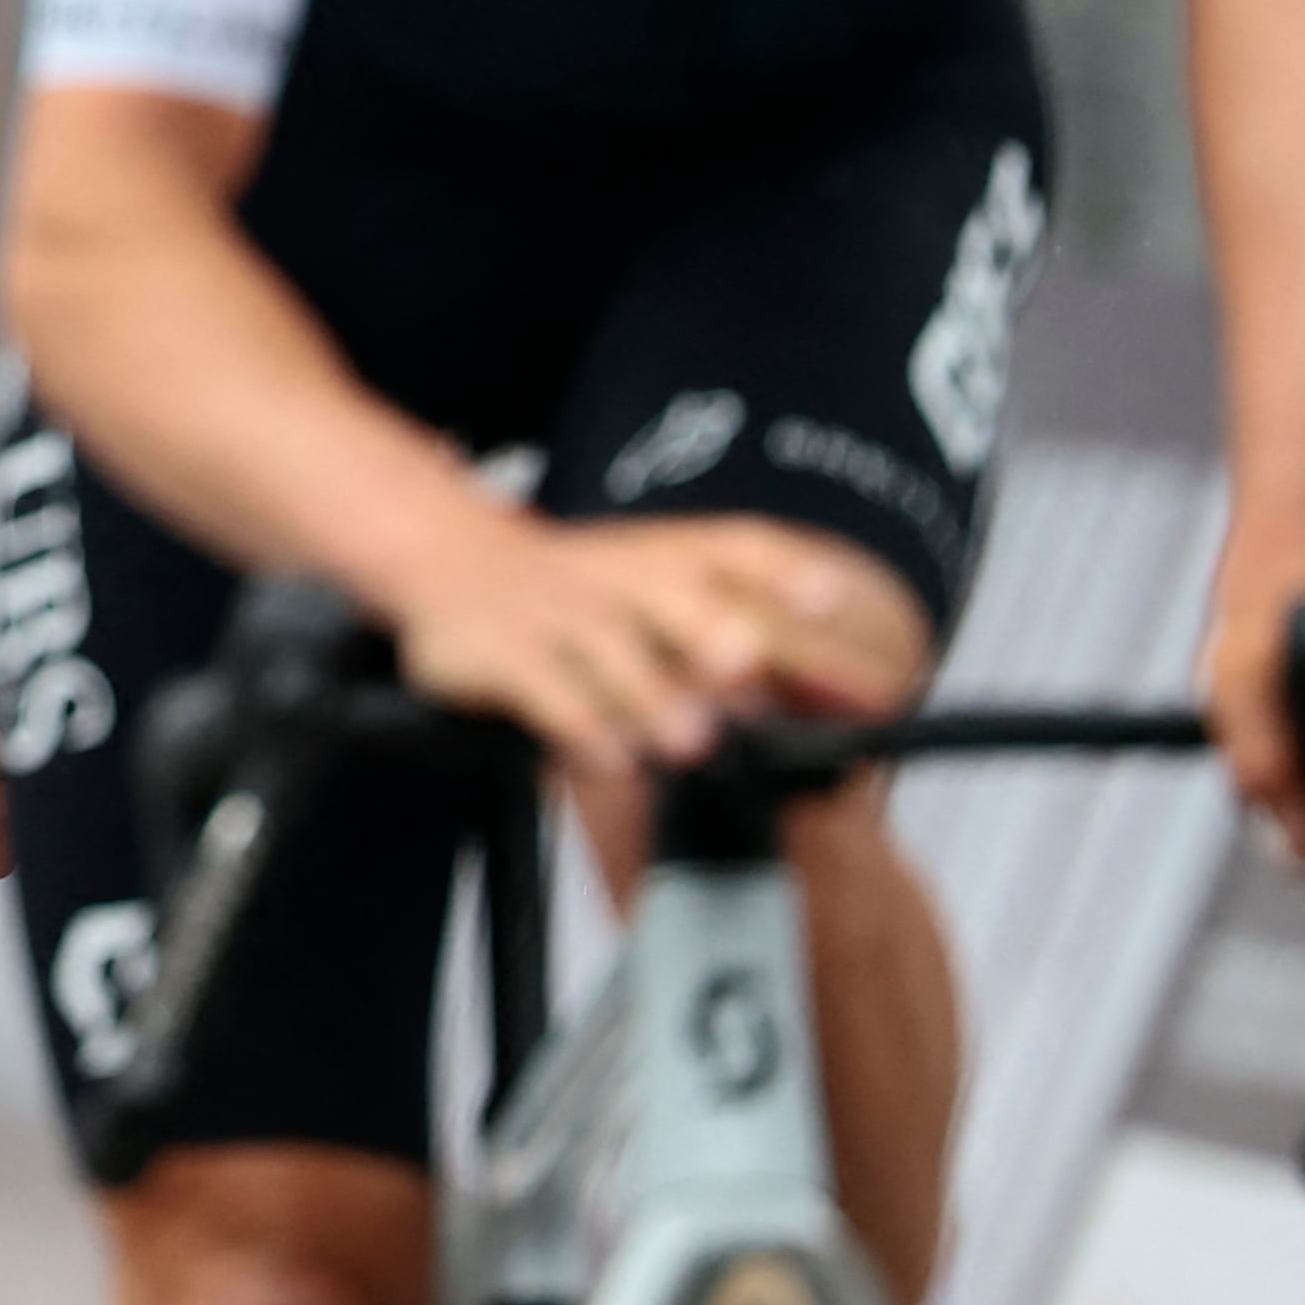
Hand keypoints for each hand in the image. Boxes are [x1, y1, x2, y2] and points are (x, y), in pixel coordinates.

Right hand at [382, 510, 923, 781]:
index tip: (830, 594)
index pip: (733, 547)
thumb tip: (858, 696)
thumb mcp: (659, 593)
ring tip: (685, 739)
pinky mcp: (496, 654)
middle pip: (669, 595)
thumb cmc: (579, 591)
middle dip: (707, 628)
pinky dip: (581, 730)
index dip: (781, 568)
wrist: (446, 560)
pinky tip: (610, 758)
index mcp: (662, 556)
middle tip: (742, 660)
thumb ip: (758, 644)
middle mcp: (615, 579)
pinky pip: (545, 696)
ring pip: (608, 655)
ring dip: (649, 697)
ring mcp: (554, 614)